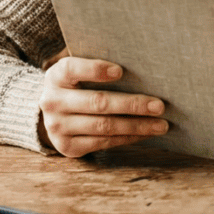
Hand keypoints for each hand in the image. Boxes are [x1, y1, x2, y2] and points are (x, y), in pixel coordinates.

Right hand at [38, 57, 168, 156]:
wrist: (53, 114)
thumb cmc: (77, 85)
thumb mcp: (79, 71)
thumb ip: (98, 66)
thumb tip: (141, 65)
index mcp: (56, 76)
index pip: (72, 69)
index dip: (95, 69)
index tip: (120, 71)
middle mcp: (52, 102)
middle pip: (97, 103)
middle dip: (132, 104)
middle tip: (159, 106)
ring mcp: (57, 127)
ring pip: (104, 126)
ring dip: (137, 126)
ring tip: (160, 124)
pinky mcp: (67, 147)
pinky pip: (103, 143)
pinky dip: (128, 137)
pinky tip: (145, 133)